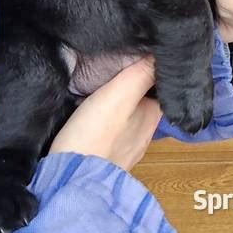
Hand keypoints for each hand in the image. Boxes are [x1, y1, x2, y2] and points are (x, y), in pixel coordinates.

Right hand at [49, 56, 161, 170]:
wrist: (70, 181)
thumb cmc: (96, 135)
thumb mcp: (120, 94)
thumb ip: (141, 72)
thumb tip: (162, 51)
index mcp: (151, 119)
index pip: (159, 87)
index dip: (151, 69)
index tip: (139, 53)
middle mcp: (142, 135)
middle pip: (141, 101)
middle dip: (132, 86)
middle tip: (115, 66)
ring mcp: (123, 149)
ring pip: (124, 117)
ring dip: (116, 103)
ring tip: (100, 85)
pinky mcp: (102, 156)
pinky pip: (107, 131)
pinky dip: (102, 120)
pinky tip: (89, 113)